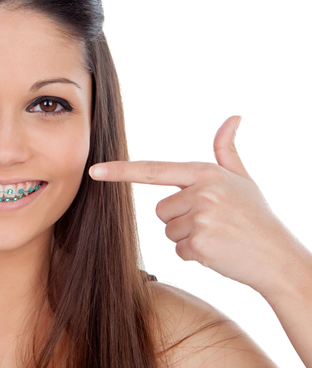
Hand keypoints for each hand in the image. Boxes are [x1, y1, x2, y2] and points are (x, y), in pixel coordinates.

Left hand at [88, 116, 310, 299]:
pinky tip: (218, 251)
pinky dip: (195, 255)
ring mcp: (200, 218)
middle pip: (161, 210)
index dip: (122, 171)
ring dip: (187, 238)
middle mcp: (201, 192)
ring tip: (217, 236)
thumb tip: (233, 117)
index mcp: (206, 173)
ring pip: (168, 230)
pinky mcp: (200, 244)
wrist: (279, 257)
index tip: (95, 170)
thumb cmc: (257, 217)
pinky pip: (178, 250)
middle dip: (181, 219)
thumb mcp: (243, 179)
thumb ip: (226, 151)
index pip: (154, 170)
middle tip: (212, 223)